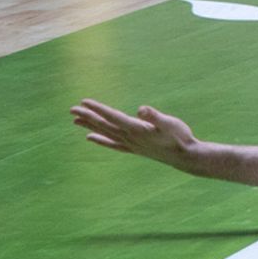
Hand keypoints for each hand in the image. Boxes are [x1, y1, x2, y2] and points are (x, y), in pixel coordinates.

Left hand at [70, 99, 199, 168]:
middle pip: (104, 125)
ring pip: (105, 134)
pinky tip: (90, 138)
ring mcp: (131, 145)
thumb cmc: (180, 137)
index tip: (84, 102)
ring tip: (75, 121)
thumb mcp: (170, 123)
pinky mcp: (134, 149)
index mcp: (137, 129)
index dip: (98, 109)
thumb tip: (141, 109)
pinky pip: (112, 144)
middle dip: (88, 116)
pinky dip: (100, 140)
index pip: (112, 117)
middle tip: (72, 109)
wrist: (185, 157)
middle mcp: (130, 138)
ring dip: (90, 126)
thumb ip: (155, 116)